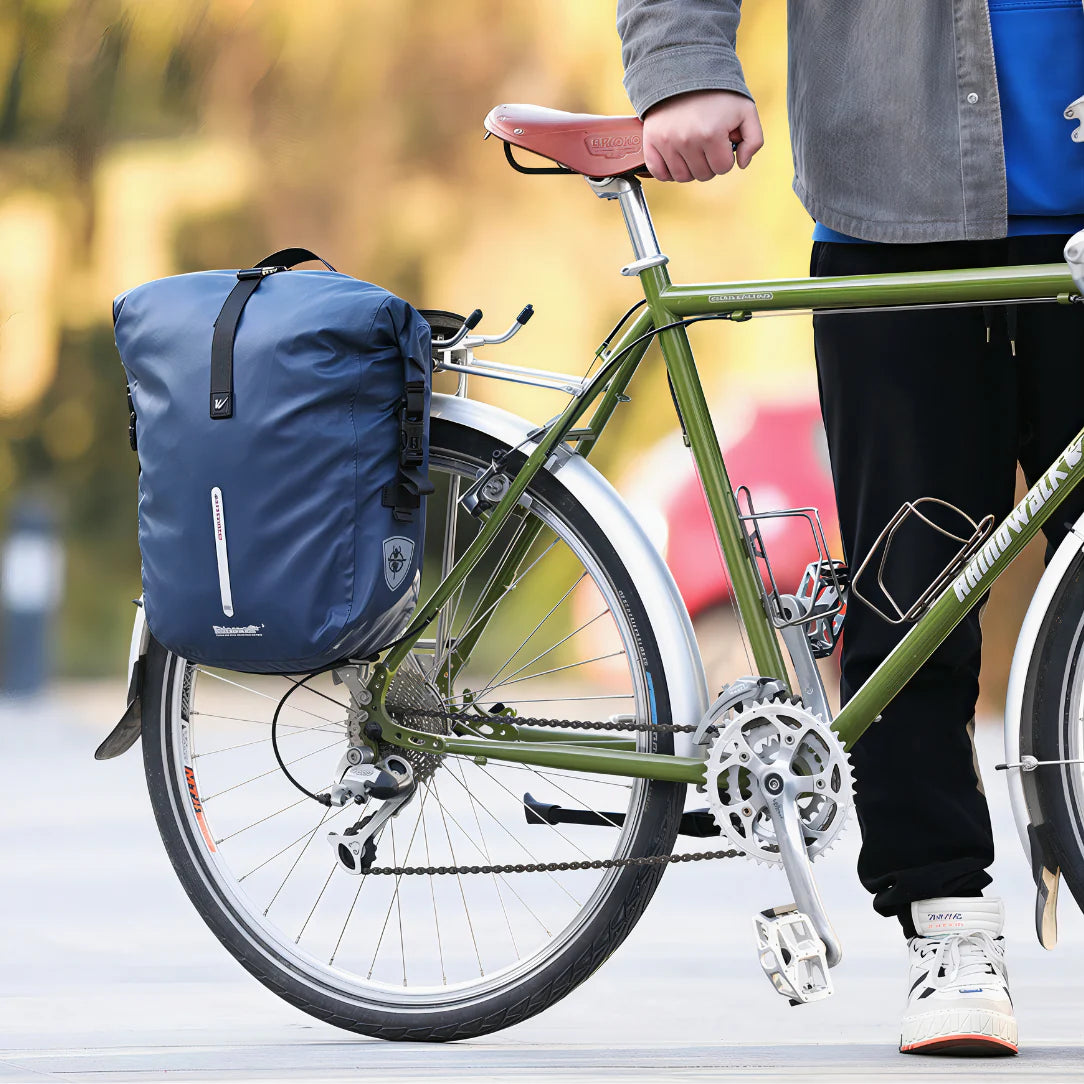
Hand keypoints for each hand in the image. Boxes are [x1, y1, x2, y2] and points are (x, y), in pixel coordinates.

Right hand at [642, 90, 763, 181]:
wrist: (684, 72)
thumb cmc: (717, 92)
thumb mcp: (745, 110)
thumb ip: (754, 139)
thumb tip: (742, 164)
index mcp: (712, 133)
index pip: (723, 168)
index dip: (725, 157)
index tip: (721, 143)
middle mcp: (688, 140)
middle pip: (703, 175)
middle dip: (709, 163)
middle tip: (707, 145)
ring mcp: (667, 142)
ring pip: (682, 177)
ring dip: (690, 168)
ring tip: (693, 150)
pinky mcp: (651, 142)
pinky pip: (659, 173)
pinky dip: (667, 172)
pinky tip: (676, 159)